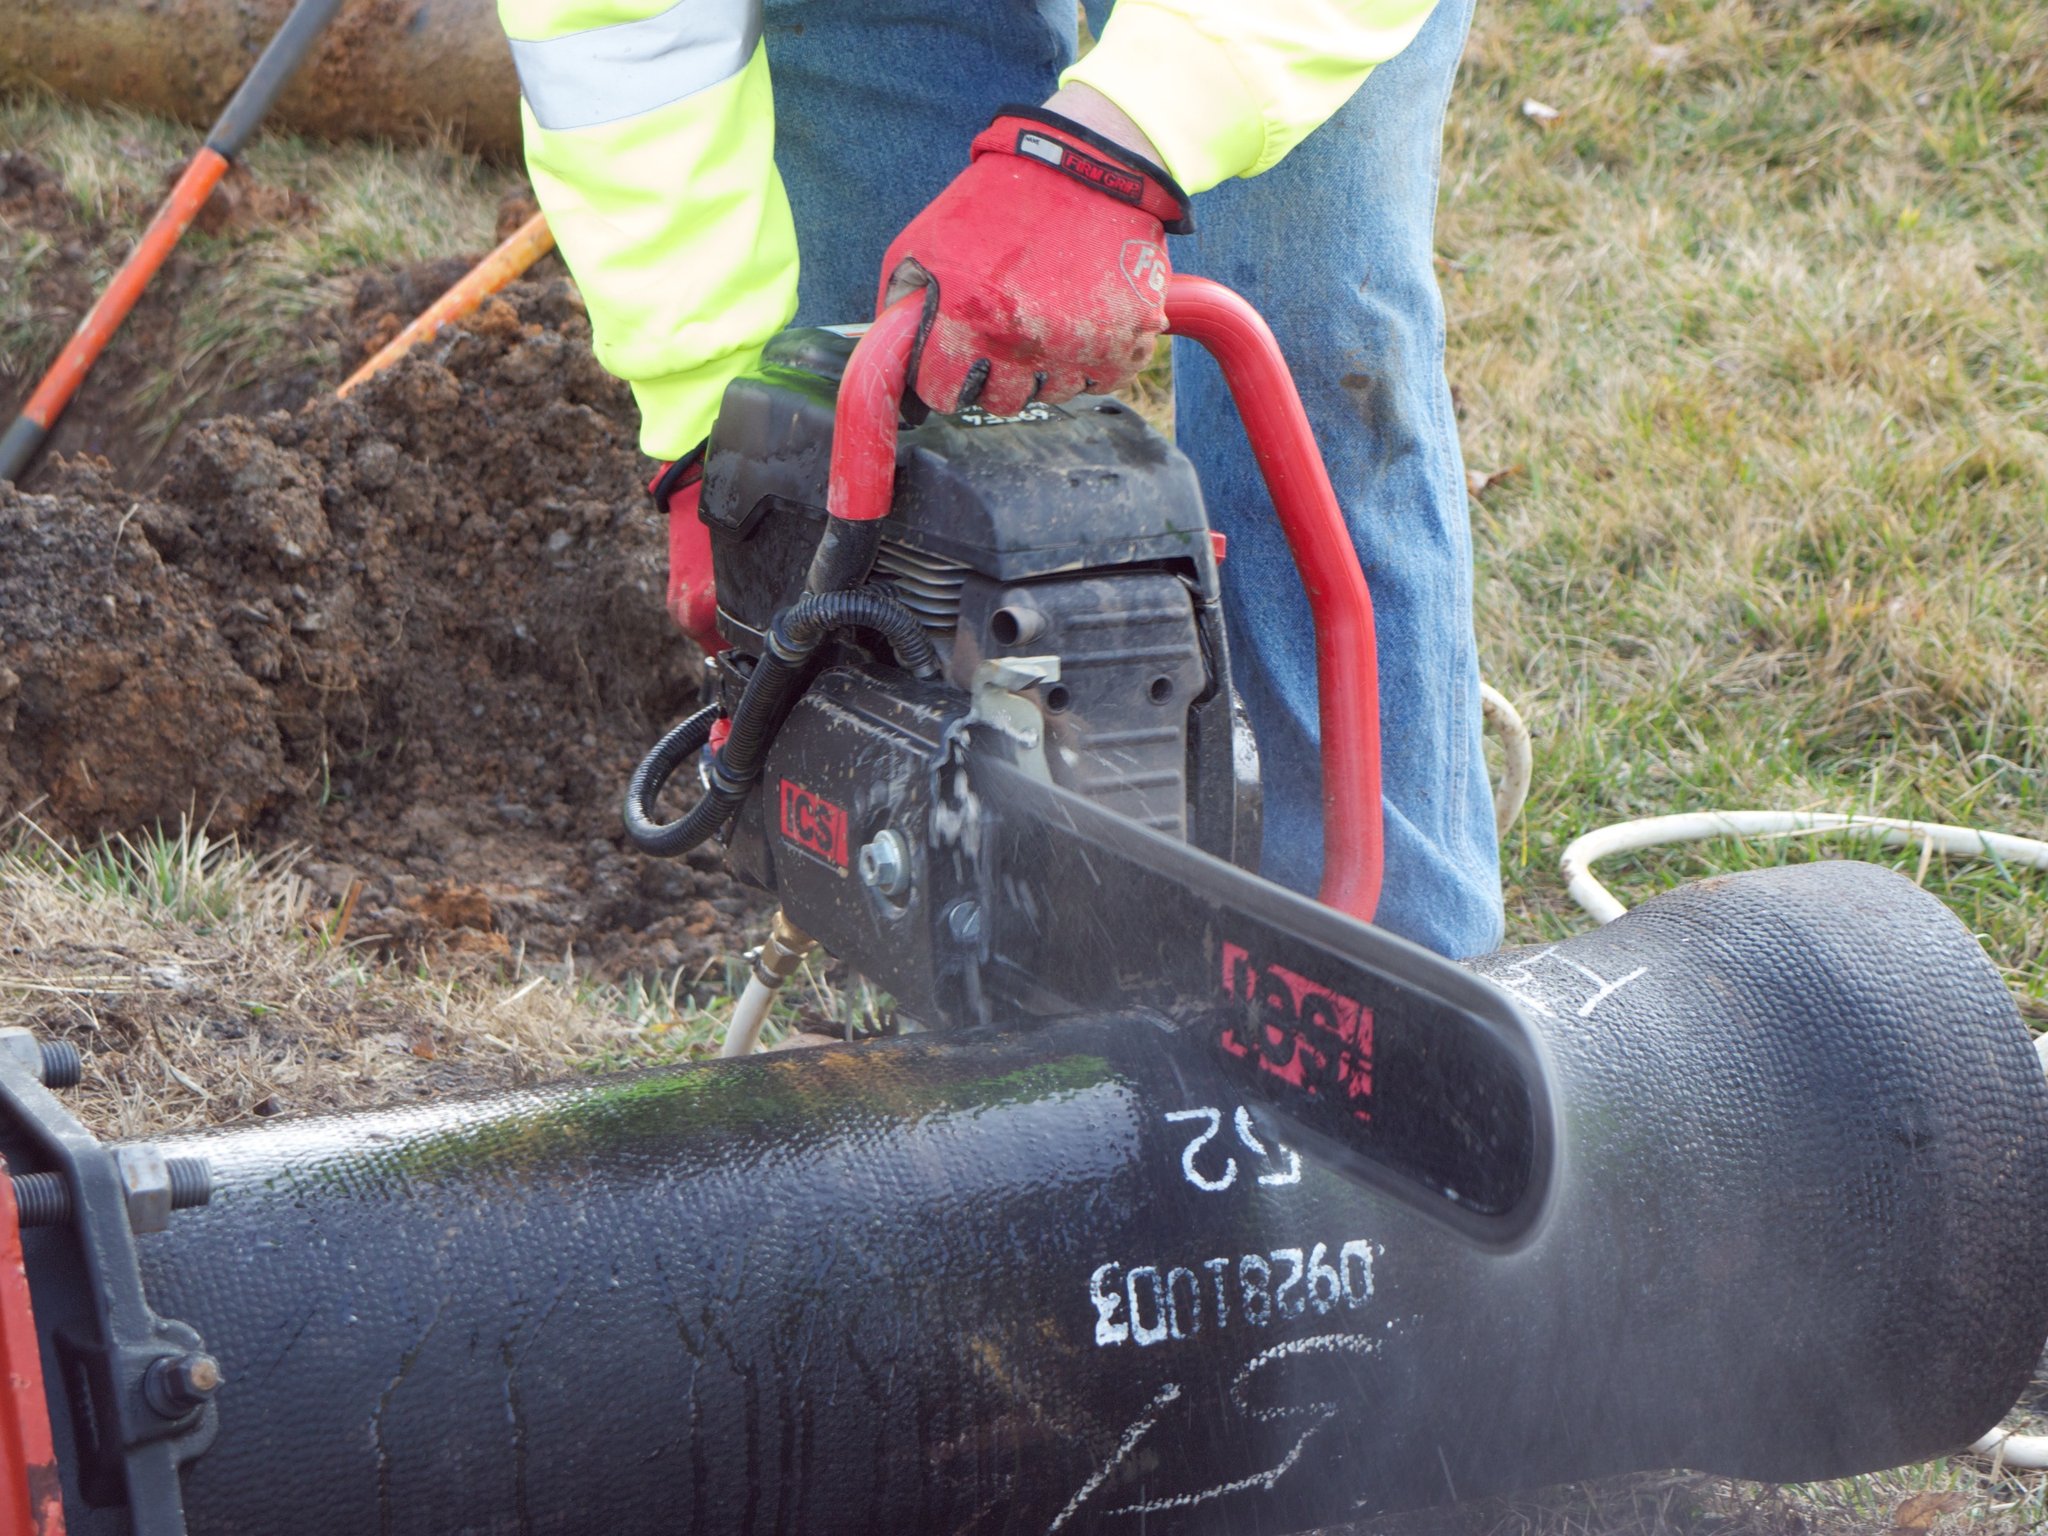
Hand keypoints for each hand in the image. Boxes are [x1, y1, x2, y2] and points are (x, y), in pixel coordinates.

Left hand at [878, 103, 1189, 416]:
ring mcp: (1077, 348)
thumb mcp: (926, 242)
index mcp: (968, 317)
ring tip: (1045, 317)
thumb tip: (897, 358)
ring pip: (1051, 393)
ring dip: (1045, 366)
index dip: (944, 380)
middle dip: (996, 375)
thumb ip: (904, 304)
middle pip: (1001, 402)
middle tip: (1004, 336)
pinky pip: (1098, 381)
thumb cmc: (1001, 201)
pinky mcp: (1124, 343)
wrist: (1089, 166)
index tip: (952, 366)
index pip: (943, 394)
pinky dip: (1090, 359)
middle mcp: (1021, 342)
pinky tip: (1081, 320)